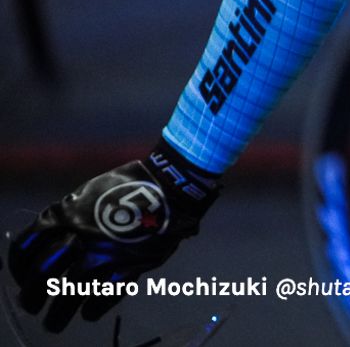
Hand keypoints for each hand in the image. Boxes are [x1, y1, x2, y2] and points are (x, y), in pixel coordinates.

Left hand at [8, 140, 220, 332]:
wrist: (171, 186)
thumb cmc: (128, 186)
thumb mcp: (87, 195)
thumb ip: (66, 219)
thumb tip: (49, 246)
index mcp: (64, 215)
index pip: (24, 249)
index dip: (18, 269)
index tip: (22, 279)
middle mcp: (78, 236)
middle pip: (42, 276)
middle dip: (32, 297)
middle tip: (33, 305)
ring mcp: (103, 254)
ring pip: (69, 294)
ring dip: (57, 314)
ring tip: (54, 323)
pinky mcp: (128, 267)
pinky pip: (103, 297)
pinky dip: (92, 310)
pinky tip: (88, 313)